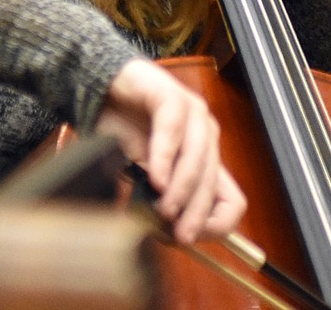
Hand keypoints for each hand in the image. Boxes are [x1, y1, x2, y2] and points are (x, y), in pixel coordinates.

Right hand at [95, 58, 245, 244]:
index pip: (232, 201)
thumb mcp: (145, 174)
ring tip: (163, 209)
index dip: (215, 225)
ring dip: (182, 190)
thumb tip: (172, 235)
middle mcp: (206, 135)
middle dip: (195, 215)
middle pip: (214, 184)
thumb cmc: (123, 131)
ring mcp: (192, 112)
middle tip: (176, 236)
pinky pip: (173, 129)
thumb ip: (162, 198)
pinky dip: (164, 159)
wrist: (98, 90)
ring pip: (198, 159)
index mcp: (205, 158)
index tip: (188, 240)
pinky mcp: (170, 94)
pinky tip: (153, 178)